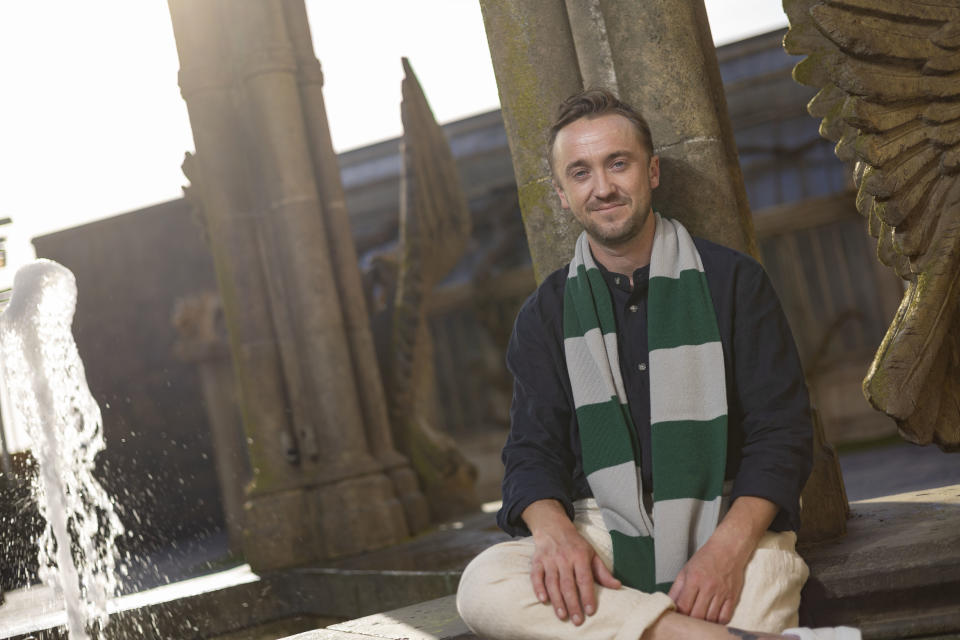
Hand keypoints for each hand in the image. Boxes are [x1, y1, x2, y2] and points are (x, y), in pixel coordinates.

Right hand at [522, 500, 621, 624]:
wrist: (553, 527)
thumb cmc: (575, 544)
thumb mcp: (592, 554)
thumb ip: (603, 572)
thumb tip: (617, 586)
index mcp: (580, 556)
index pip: (584, 579)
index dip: (588, 595)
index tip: (591, 611)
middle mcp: (564, 558)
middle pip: (568, 584)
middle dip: (573, 604)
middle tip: (577, 620)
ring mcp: (549, 559)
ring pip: (552, 582)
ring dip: (557, 600)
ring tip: (562, 615)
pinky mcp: (537, 561)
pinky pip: (536, 576)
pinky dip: (538, 588)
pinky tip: (543, 600)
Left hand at [667, 538, 746, 623]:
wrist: (728, 549)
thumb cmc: (706, 558)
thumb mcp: (686, 570)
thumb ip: (676, 589)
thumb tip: (668, 604)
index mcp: (694, 579)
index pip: (684, 605)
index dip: (679, 614)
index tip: (677, 616)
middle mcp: (708, 587)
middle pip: (697, 615)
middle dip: (690, 620)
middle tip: (687, 620)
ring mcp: (722, 593)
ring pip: (711, 618)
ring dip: (703, 622)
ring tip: (699, 620)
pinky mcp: (733, 596)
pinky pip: (725, 617)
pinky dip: (718, 622)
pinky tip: (712, 619)